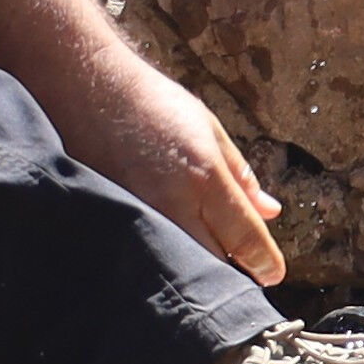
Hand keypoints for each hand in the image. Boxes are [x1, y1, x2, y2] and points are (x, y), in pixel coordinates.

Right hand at [62, 56, 287, 284]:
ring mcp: (142, 218)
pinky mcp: (116, 224)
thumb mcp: (210, 130)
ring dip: (200, 269)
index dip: (265, 263)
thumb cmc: (154, 105)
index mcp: (206, 178)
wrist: (91, 91)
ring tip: (209, 263)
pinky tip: (172, 254)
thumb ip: (241, 176)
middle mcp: (174, 204)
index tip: (272, 272)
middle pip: (216, 263)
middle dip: (235, 272)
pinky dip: (168, 259)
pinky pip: (151, 254)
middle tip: (244, 270)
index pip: (246, 239)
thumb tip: (270, 211)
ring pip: (182, 265)